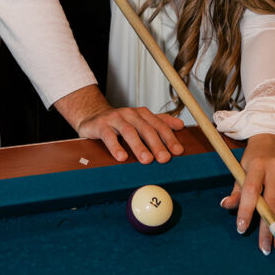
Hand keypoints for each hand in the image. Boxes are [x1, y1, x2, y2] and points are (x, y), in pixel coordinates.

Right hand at [55, 85, 184, 163]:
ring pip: (129, 132)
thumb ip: (160, 122)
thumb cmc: (120, 122)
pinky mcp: (101, 125)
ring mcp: (115, 118)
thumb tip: (181, 126)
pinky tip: (121, 157)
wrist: (93, 116)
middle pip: (146, 129)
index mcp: (142, 114)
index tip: (178, 151)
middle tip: (164, 159)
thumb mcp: (141, 121)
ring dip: (139, 146)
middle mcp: (130, 114)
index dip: (169, 138)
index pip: (159, 125)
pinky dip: (115, 147)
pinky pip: (109, 136)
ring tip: (147, 160)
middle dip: (157, 144)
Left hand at [219, 133, 274, 254]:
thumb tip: (226, 205)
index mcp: (258, 165)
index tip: (241, 228)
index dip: (246, 210)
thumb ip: (237, 188)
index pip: (252, 190)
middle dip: (268, 228)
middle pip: (272, 203)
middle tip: (264, 248)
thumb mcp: (243, 166)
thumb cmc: (256, 155)